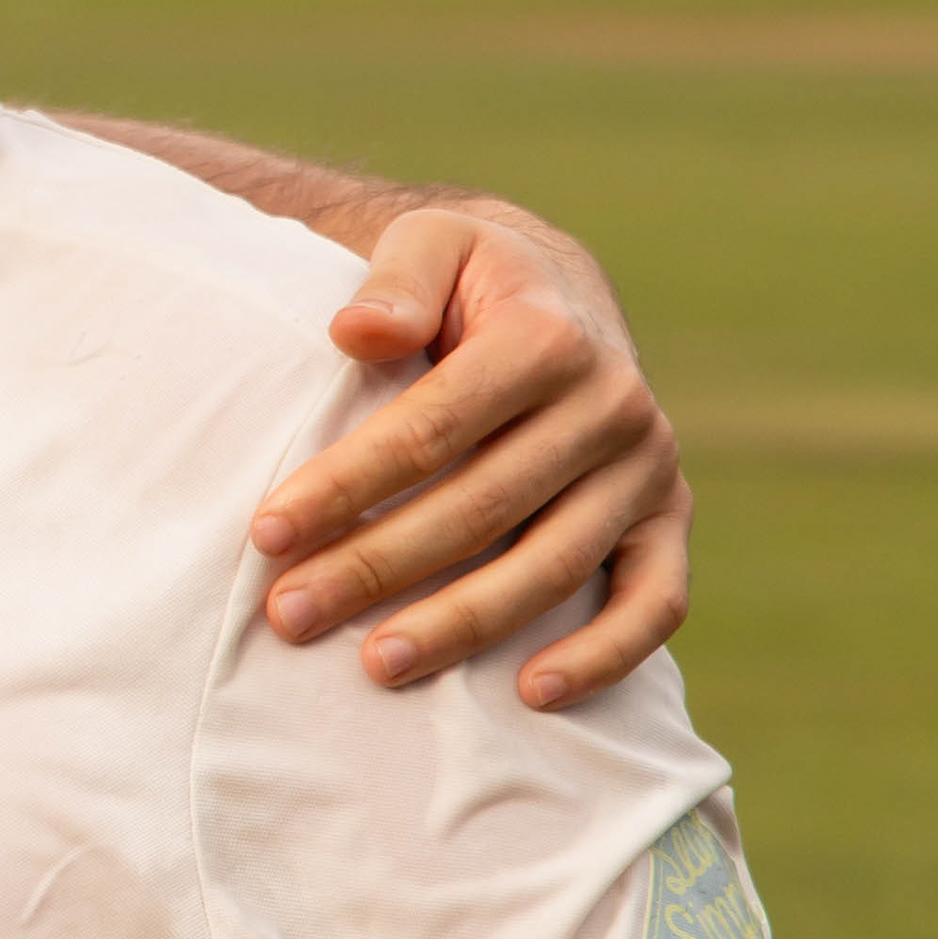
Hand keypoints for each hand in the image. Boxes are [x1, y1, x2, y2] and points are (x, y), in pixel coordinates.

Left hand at [251, 199, 687, 706]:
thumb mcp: (430, 244)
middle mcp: (611, 405)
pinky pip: (655, 602)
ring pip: (555, 566)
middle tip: (288, 615)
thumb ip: (395, 279)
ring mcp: (647, 469)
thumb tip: (358, 331)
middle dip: (376, 567)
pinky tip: (529, 694)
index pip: (432, 428)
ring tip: (374, 665)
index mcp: (546, 337)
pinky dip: (605, 655)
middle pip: (481, 508)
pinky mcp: (669, 519)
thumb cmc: (466, 281)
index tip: (267, 533)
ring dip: (463, 625)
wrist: (558, 294)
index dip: (346, 484)